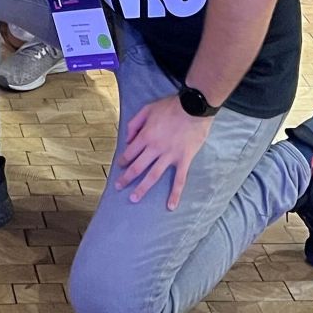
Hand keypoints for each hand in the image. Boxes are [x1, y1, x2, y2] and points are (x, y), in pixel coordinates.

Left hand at [114, 94, 211, 208]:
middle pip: (137, 167)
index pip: (130, 152)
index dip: (123, 160)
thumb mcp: (147, 108)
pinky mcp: (183, 160)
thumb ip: (135, 123)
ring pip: (153, 176)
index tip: (119, 166)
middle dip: (126, 178)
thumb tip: (128, 140)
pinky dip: (175, 193)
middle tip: (119, 187)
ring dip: (142, 188)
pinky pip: (179, 180)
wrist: (194, 107)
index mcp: (146, 136)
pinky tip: (170, 205)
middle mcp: (155, 148)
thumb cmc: (171, 106)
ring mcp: (169, 156)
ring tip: (134, 199)